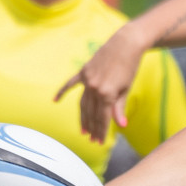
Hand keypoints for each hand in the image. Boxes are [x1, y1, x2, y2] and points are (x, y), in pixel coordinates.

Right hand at [55, 24, 146, 142]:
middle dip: (92, 128)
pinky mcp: (84, 71)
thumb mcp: (126, 89)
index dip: (101, 131)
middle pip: (91, 113)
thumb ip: (120, 107)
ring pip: (82, 102)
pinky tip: (55, 100)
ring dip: (83, 117)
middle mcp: (94, 87)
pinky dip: (62, 92)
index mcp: (107, 93)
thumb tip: (121, 125)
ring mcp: (87, 79)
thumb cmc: (130, 67)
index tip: (100, 142)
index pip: (102, 118)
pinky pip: (70, 83)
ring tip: (83, 131)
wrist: (126, 43)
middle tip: (92, 140)